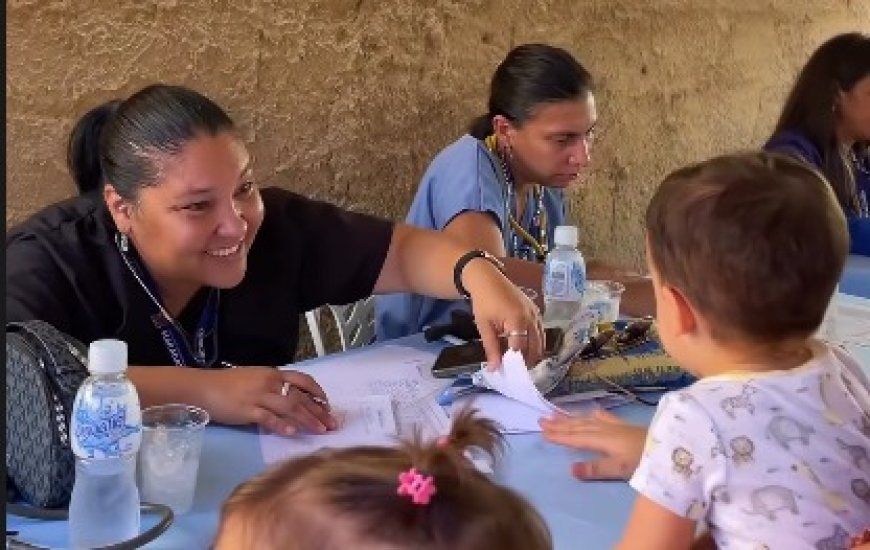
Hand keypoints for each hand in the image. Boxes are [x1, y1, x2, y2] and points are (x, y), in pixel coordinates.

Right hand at [202, 367, 337, 435]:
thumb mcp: (255, 379)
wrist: (202, 387)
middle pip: (300, 397)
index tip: (328, 405)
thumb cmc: (227, 384)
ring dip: (308, 420)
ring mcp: (259, 396)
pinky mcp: (247, 410)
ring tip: (321, 431)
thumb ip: (273, 387)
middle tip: (333, 424)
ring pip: (290, 408)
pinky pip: (269, 418)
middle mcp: (270, 383)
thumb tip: (292, 399)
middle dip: (319, 411)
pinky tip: (293, 433)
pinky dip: (282, 425)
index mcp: (273, 373)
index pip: (303, 380)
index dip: (318, 392)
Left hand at [464, 258, 543, 369]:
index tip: (508, 373)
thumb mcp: (484, 326)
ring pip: (541, 340)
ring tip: (521, 362)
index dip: (515, 363)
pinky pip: (540, 331)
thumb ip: (491, 348)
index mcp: (517, 321)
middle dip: (527, 361)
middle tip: (517, 371)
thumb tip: (494, 369)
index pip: (520, 349)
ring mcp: (536, 313)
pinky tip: (526, 348)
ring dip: (533, 353)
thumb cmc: (484, 302)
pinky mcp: (536, 311)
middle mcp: (531, 318)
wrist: (488, 279)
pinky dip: (536, 342)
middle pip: (535, 346)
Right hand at [539, 409, 646, 479]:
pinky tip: (592, 411)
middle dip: (559, 424)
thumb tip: (570, 469)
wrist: (668, 447)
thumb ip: (595, 469)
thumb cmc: (643, 461)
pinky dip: (594, 414)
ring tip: (556, 414)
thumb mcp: (618, 469)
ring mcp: (615, 426)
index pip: (575, 438)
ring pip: (587, 420)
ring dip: (570, 418)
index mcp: (600, 440)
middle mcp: (604, 429)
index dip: (559, 436)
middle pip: (578, 426)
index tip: (542, 433)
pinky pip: (604, 417)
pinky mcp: (625, 426)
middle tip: (541, 420)